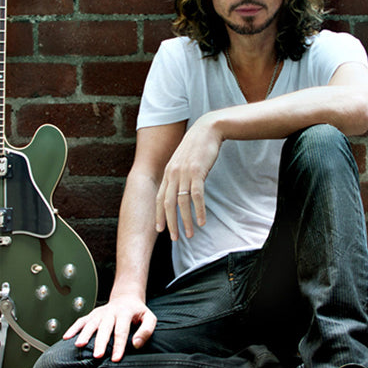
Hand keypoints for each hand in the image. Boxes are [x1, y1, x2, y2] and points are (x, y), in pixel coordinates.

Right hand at [62, 295, 156, 361]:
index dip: (119, 345)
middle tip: (97, 356)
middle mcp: (110, 312)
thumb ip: (146, 331)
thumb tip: (136, 344)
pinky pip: (81, 321)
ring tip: (79, 345)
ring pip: (91, 324)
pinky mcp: (92, 315)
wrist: (126, 297)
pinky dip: (73, 328)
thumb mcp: (149, 318)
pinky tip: (66, 337)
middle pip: (104, 328)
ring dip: (84, 334)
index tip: (116, 358)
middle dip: (100, 342)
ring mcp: (100, 313)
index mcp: (125, 313)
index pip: (121, 331)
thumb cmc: (138, 312)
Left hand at [155, 116, 222, 239]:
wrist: (207, 130)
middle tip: (175, 238)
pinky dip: (198, 210)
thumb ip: (179, 175)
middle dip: (171, 223)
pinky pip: (197, 196)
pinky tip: (202, 222)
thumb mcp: (183, 161)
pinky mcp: (197, 172)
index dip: (159, 215)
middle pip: (168, 204)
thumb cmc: (197, 147)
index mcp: (168, 173)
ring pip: (181, 202)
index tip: (160, 230)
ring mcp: (184, 173)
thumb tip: (181, 192)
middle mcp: (173, 174)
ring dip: (185, 221)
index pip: (160, 198)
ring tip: (189, 234)